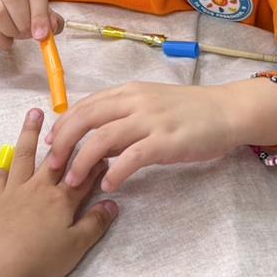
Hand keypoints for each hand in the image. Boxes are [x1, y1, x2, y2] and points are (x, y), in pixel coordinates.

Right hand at [0, 0, 64, 47]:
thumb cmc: (23, 11)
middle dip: (24, 23)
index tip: (42, 35)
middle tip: (28, 34)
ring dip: (11, 31)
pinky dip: (1, 40)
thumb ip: (51, 20)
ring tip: (17, 35)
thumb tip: (52, 28)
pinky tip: (7, 40)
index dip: (40, 15)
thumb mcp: (41, 12)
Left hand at [0, 108, 118, 276]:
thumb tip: (113, 203)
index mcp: (62, 199)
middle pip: (55, 158)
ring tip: (33, 113)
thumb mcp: (76, 246)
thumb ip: (95, 223)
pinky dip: (3, 167)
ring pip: (25, 156)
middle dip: (65, 136)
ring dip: (30, 134)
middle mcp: (40, 188)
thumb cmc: (40, 260)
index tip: (102, 149)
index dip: (94, 161)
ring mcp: (14, 191)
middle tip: (71, 116)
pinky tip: (4, 161)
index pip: (82, 174)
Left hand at [44, 79, 276, 192]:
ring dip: (83, 161)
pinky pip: (133, 157)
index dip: (63, 125)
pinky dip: (116, 171)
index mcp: (128, 92)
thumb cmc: (189, 111)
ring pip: (104, 138)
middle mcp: (135, 101)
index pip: (85, 105)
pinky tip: (109, 185)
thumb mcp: (150, 106)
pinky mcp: (167, 140)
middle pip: (86, 118)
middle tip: (52, 166)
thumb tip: (95, 141)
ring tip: (73, 182)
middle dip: (64, 143)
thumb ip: (122, 120)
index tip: (49, 144)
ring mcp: (151, 120)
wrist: (227, 112)